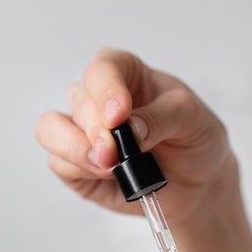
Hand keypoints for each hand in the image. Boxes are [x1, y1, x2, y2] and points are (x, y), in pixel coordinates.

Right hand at [35, 48, 233, 221]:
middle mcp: (99, 100)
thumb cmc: (196, 140)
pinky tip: (109, 177)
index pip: (104, 68)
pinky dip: (78, 170)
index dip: (106, 89)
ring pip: (51, 129)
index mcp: (127, 75)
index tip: (120, 114)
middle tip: (115, 152)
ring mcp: (85, 133)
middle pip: (78, 100)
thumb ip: (161, 118)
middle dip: (96, 129)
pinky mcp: (78, 167)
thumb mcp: (193, 119)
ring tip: (108, 165)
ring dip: (75, 148)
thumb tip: (128, 128)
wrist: (200, 184)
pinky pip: (58, 163)